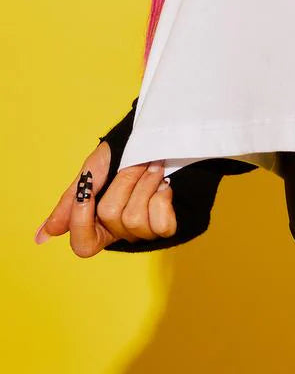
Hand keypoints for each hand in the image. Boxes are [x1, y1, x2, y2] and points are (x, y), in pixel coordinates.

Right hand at [34, 140, 175, 255]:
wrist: (156, 135)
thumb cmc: (123, 154)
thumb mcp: (91, 173)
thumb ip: (69, 203)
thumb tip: (41, 237)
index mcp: (98, 225)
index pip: (84, 246)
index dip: (82, 218)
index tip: (88, 187)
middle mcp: (119, 232)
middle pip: (110, 217)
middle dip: (124, 181)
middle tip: (134, 164)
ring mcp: (143, 232)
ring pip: (135, 219)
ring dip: (146, 183)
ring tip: (153, 168)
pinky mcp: (166, 226)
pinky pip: (161, 223)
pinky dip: (162, 196)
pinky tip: (164, 185)